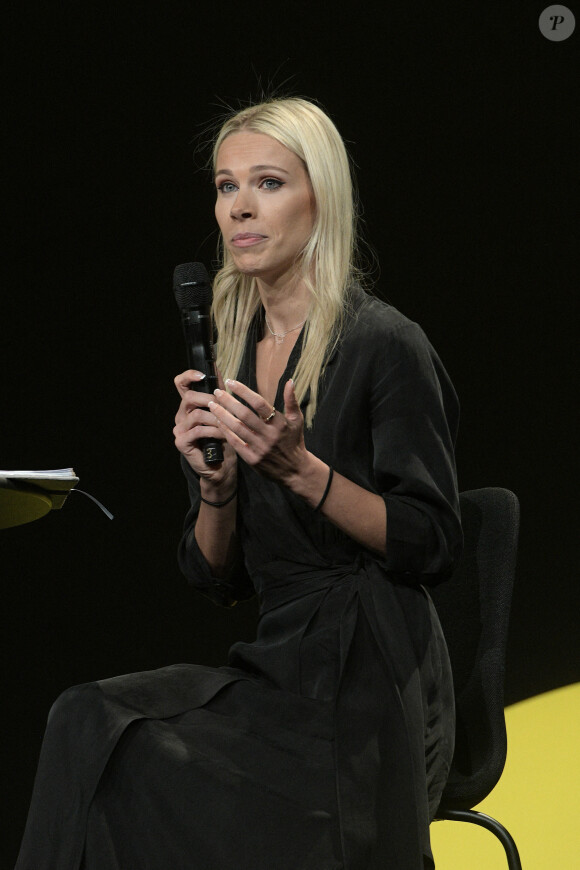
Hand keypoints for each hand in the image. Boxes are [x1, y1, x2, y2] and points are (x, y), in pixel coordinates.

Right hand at [173, 370, 236, 484]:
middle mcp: (181, 416)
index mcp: (189, 407)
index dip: (188, 376)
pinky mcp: (181, 442)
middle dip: (209, 399)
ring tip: (228, 424)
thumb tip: (221, 374)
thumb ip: (219, 398)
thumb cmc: (224, 440)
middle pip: (189, 397)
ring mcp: (179, 429)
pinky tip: (224, 435)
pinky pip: (198, 430)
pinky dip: (214, 431)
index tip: (202, 375)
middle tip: (225, 406)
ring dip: (216, 418)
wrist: (221, 467)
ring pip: (196, 414)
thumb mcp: (223, 415)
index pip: (181, 384)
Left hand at [209, 378, 307, 484]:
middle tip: (217, 392)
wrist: (294, 470)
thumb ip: (291, 401)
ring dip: (222, 415)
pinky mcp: (252, 459)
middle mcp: (269, 435)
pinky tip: (218, 422)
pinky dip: (225, 431)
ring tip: (212, 405)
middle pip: (245, 415)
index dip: (244, 391)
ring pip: (237, 428)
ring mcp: (260, 448)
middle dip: (228, 401)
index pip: (259, 403)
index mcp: (280, 423)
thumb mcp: (297, 420)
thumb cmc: (294, 441)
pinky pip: (235, 443)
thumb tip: (290, 381)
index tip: (231, 382)